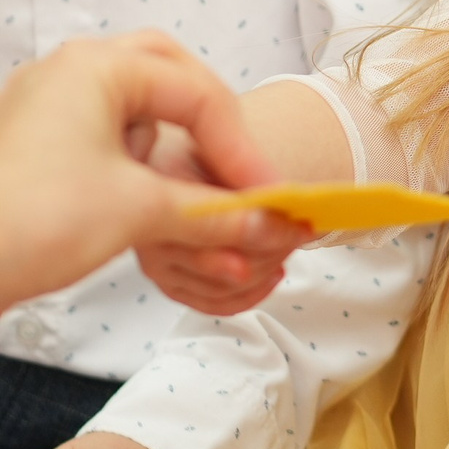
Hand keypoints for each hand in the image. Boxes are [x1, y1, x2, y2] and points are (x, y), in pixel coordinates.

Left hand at [0, 31, 289, 320]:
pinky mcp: (6, 145)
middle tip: (231, 166)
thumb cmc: (36, 219)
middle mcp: (61, 71)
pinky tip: (79, 162)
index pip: (197, 95)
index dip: (241, 149)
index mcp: (99, 66)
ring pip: (112, 99)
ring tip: (167, 183)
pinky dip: (81, 144)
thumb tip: (271, 225)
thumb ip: (216, 212)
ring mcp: (28, 105)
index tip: (268, 198)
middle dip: (202, 119)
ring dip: (150, 135)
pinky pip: (52, 127)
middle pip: (159, 72)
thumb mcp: (143, 211)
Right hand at [132, 123, 311, 314]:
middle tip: (297, 233)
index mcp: (157, 187)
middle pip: (217, 259)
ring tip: (287, 247)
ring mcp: (156, 262)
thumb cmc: (198, 156)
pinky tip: (272, 274)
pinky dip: (250, 294)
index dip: (264, 226)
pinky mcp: (168, 283)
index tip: (299, 224)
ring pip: (220, 286)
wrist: (174, 165)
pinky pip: (213, 303)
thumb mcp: (216, 146)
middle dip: (269, 249)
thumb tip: (278, 194)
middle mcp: (150, 231)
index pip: (214, 219)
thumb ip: (239, 167)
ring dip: (264, 269)